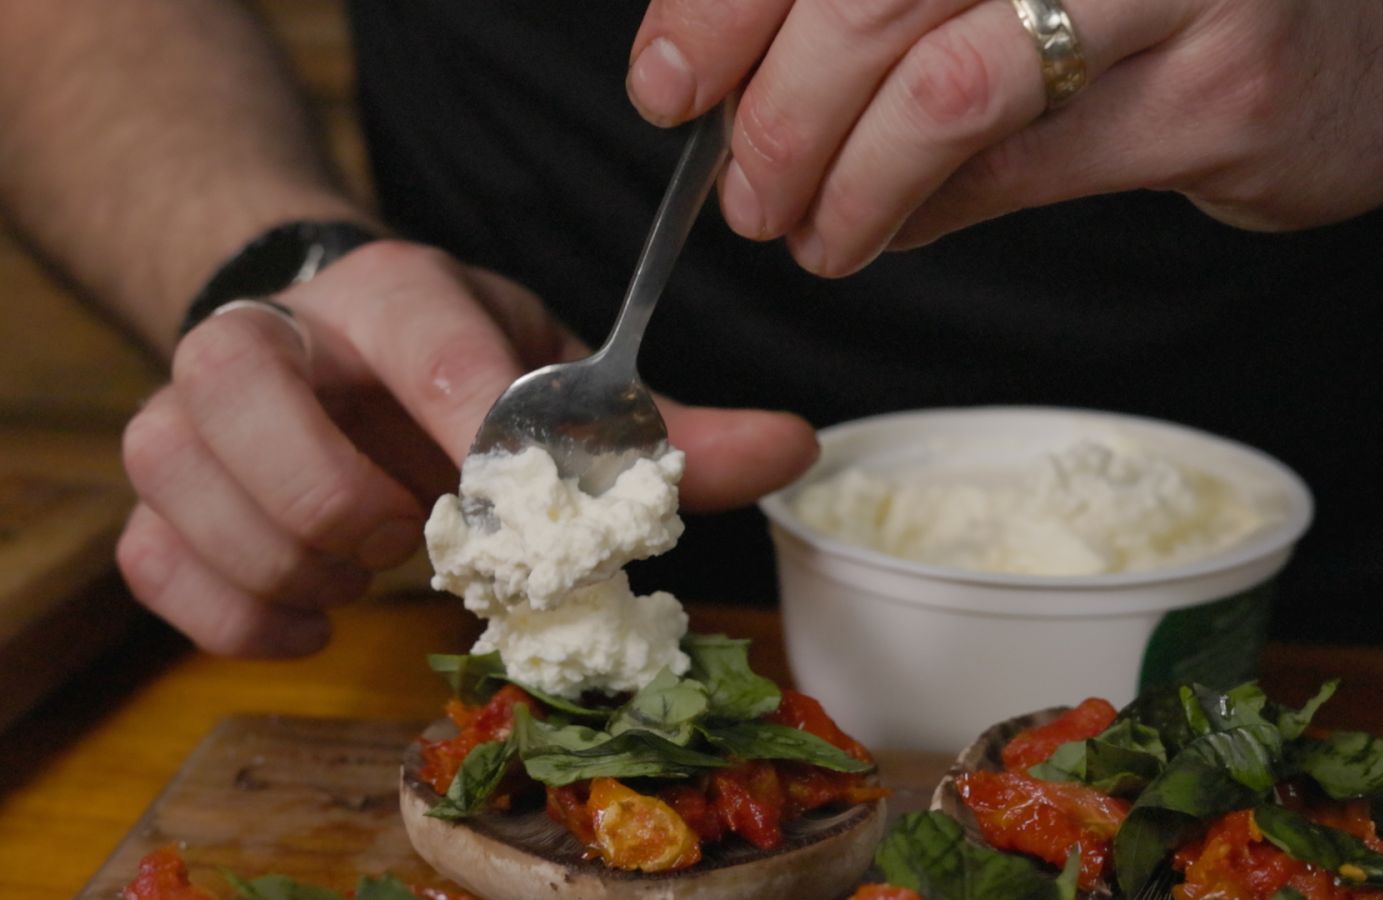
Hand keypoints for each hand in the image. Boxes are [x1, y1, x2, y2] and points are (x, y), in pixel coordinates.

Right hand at [117, 241, 816, 656]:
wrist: (331, 347)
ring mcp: (190, 407)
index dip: (460, 409)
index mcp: (394, 292)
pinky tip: (313, 613)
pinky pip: (152, 564)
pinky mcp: (157, 488)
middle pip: (242, 390)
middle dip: (340, 496)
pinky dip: (236, 614)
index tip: (502, 488)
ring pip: (182, 483)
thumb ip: (661, 432)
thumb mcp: (555, 381)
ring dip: (291, 559)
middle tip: (408, 534)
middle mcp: (273, 332)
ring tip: (368, 565)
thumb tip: (793, 449)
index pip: (413, 327)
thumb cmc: (456, 369)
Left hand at [627, 0, 1382, 274]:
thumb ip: (893, 16)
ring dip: (845, 181)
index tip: (666, 82)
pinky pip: (1024, 163)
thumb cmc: (1172, 2)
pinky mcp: (1220, 83)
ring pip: (944, 81)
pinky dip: (927, 212)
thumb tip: (739, 100)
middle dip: (774, 108)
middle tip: (743, 192)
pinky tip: (889, 234)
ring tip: (810, 236)